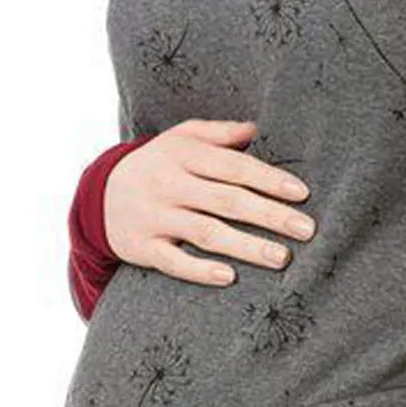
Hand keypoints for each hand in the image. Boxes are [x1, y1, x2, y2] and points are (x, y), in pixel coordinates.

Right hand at [104, 118, 315, 286]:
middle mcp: (169, 184)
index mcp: (183, 154)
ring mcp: (154, 217)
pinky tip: (230, 277)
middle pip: (227, 201)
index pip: (234, 167)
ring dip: (246, 246)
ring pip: (206, 233)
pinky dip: (200, 270)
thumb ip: (219, 133)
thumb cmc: (157, 164)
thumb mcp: (181, 138)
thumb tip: (258, 128)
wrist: (98, 195)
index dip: (269, 180)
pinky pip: (173, 261)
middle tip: (307, 230)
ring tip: (282, 258)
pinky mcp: (142, 247)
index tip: (302, 193)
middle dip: (270, 216)